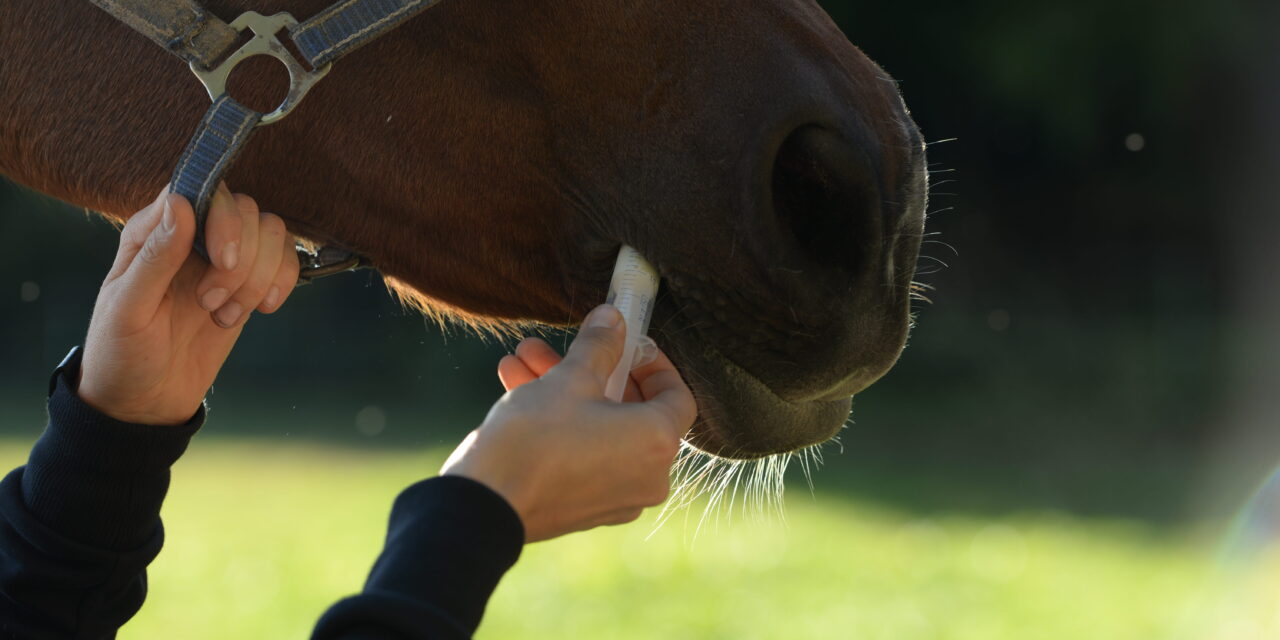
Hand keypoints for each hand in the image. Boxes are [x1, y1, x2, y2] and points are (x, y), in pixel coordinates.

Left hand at [78, 184, 300, 424]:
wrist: (145, 401)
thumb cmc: (122, 354)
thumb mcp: (128, 309)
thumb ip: (156, 256)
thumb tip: (182, 203)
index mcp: (153, 232)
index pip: (202, 190)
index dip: (223, 219)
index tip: (223, 260)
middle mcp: (192, 237)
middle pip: (246, 210)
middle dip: (242, 259)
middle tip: (211, 302)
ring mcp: (222, 260)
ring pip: (271, 232)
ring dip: (259, 276)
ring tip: (227, 313)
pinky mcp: (247, 285)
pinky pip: (284, 261)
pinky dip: (282, 283)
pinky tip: (262, 310)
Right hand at [441, 304, 697, 542]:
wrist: (485, 504)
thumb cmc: (535, 437)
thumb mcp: (569, 378)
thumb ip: (599, 345)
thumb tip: (614, 319)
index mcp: (657, 443)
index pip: (677, 396)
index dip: (653, 363)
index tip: (627, 344)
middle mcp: (648, 477)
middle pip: (631, 410)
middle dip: (593, 370)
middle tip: (566, 344)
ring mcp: (617, 498)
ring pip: (601, 430)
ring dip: (566, 390)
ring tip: (522, 358)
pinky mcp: (585, 509)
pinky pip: (585, 455)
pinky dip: (562, 424)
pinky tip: (517, 386)